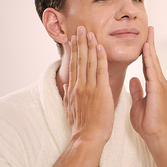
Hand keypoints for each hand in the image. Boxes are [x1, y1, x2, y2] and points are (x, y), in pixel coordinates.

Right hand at [63, 26, 113, 143]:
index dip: (74, 51)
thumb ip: (68, 96)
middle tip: (80, 28)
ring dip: (89, 46)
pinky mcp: (100, 91)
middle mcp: (79, 86)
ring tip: (89, 32)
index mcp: (73, 90)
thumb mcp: (70, 110)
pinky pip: (100, 71)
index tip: (74, 39)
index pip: (73, 66)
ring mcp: (89, 88)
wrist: (87, 138)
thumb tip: (66, 86)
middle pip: (79, 60)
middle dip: (80, 43)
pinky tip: (100, 47)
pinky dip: (99, 58)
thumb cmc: (81, 127)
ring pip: (88, 62)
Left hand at [129, 26, 166, 139]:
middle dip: (150, 43)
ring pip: (154, 62)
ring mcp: (160, 84)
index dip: (145, 51)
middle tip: (149, 28)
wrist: (156, 135)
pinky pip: (152, 70)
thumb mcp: (137, 103)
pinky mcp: (158, 89)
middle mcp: (158, 82)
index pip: (148, 64)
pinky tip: (146, 49)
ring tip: (149, 33)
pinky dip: (149, 58)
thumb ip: (136, 91)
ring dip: (150, 47)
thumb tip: (133, 79)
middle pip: (153, 59)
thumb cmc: (147, 122)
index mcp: (153, 85)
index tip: (144, 38)